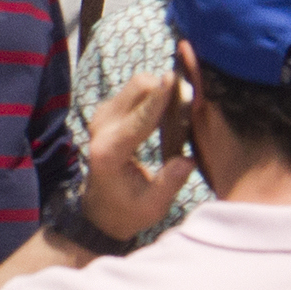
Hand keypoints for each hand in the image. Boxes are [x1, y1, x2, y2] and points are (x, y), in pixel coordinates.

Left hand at [76, 71, 186, 240]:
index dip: (158, 98)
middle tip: (190, 104)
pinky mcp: (107, 111)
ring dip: (161, 90)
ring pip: (137, 85)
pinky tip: (168, 112)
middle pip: (138, 89)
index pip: (138, 118)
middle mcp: (101, 128)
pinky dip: (155, 94)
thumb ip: (169, 182)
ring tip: (180, 111)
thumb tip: (188, 159)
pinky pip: (135, 91)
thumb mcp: (152, 207)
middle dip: (166, 89)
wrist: (100, 207)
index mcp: (109, 152)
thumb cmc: (127, 210)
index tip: (173, 79)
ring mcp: (102, 116)